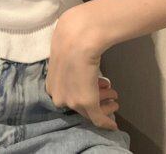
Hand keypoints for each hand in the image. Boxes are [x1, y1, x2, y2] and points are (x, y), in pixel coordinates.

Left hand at [45, 9, 118, 130]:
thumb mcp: (64, 56)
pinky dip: (106, 123)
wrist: (76, 40)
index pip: (69, 96)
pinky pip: (98, 119)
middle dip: (96, 97)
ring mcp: (72, 102)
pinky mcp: (86, 104)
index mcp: (51, 85)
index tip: (98, 86)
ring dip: (104, 103)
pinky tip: (114, 125)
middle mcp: (58, 97)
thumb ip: (68, 67)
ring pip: (90, 110)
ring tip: (114, 94)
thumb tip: (75, 65)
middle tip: (109, 91)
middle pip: (79, 105)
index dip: (84, 91)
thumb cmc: (71, 41)